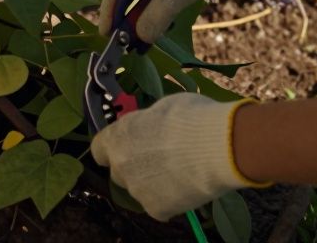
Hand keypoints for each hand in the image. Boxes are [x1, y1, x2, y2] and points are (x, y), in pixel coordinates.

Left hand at [89, 93, 265, 219]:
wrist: (217, 146)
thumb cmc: (190, 117)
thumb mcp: (162, 108)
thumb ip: (147, 123)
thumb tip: (150, 126)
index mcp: (117, 137)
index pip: (100, 149)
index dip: (114, 147)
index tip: (129, 145)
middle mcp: (120, 165)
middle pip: (119, 171)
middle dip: (134, 166)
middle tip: (159, 159)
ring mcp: (137, 190)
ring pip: (140, 189)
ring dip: (153, 183)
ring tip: (181, 171)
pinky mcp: (156, 209)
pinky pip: (159, 206)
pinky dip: (170, 199)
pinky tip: (188, 186)